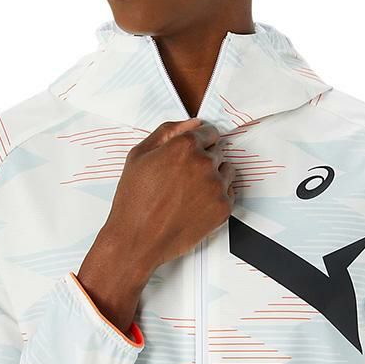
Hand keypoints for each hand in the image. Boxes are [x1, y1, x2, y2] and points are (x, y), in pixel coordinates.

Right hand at [76, 118, 234, 333]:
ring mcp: (216, 186)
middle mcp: (204, 163)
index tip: (192, 152)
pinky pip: (229, 192)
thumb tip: (193, 123)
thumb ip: (168, 132)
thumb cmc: (134, 200)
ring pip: (227, 171)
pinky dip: (216, 197)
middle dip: (204, 159)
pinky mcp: (223, 208)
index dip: (199, 142)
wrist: (138, 240)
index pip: (208, 132)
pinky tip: (196, 205)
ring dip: (213, 176)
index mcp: (184, 146)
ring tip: (189, 192)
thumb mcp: (139, 155)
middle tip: (183, 178)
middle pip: (218, 151)